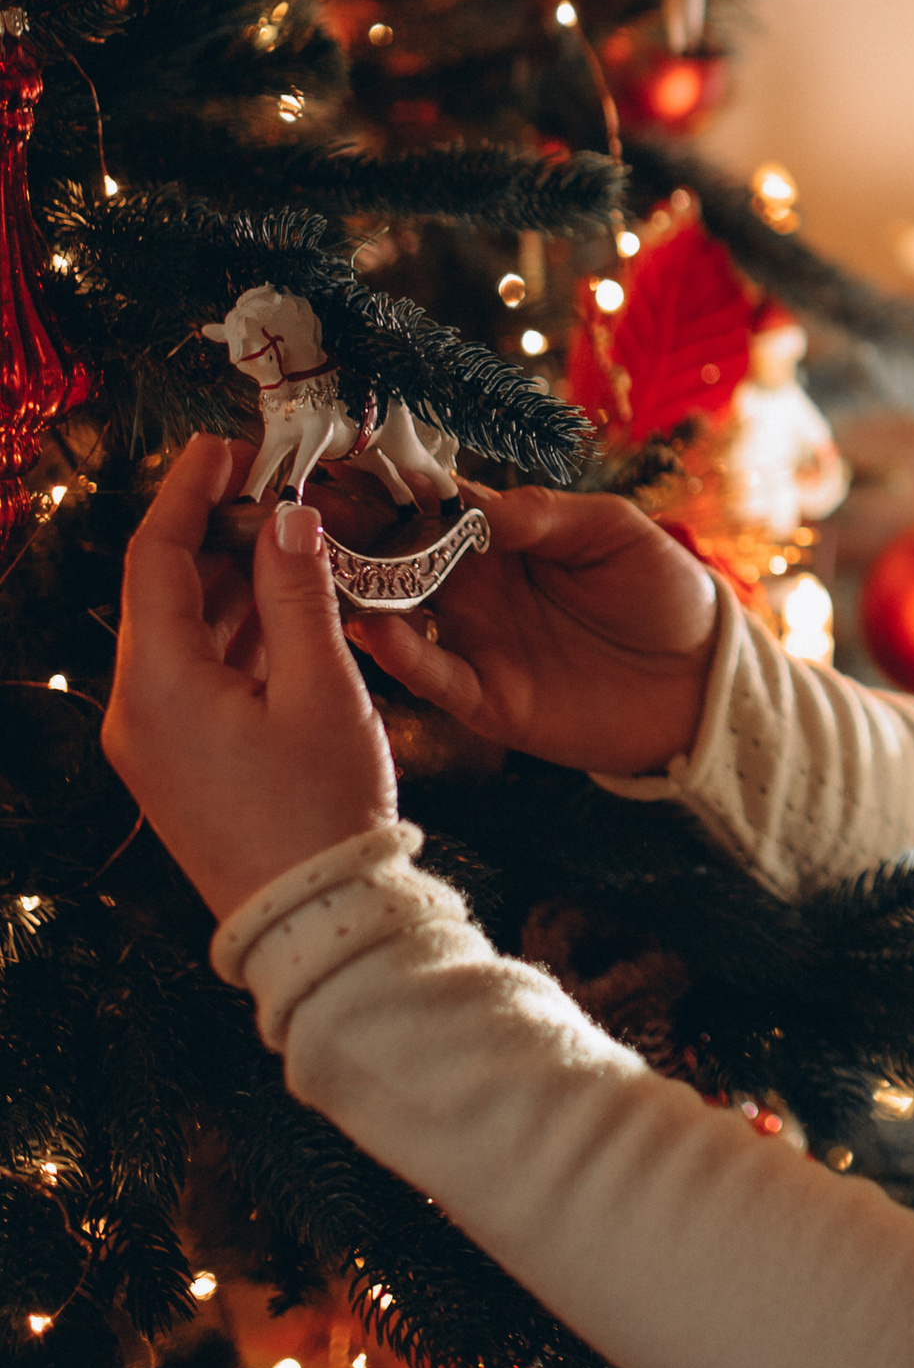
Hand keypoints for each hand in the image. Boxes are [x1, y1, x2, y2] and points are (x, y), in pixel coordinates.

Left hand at [105, 435, 401, 923]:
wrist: (316, 921)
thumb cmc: (321, 811)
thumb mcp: (323, 688)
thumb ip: (299, 593)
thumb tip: (286, 519)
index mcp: (157, 684)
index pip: (154, 556)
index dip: (188, 489)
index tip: (227, 446)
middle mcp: (136, 710)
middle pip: (162, 591)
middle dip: (217, 533)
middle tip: (279, 491)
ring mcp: (152, 743)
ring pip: (181, 633)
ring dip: (231, 583)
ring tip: (295, 545)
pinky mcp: (178, 765)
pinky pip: (195, 676)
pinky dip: (235, 634)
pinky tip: (288, 613)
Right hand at [341, 482, 719, 776]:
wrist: (703, 678)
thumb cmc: (663, 590)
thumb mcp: (613, 532)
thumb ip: (545, 515)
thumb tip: (477, 503)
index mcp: (499, 537)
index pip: (428, 501)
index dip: (382, 479)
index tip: (330, 453)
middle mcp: (473, 588)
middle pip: (394, 555)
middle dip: (345, 533)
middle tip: (290, 510)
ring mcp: (476, 643)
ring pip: (397, 616)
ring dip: (354, 593)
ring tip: (313, 567)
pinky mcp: (490, 699)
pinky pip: (435, 676)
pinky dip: (401, 655)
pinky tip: (372, 629)